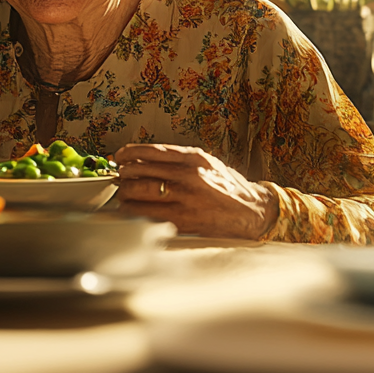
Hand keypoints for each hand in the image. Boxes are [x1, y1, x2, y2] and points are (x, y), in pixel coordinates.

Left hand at [113, 144, 278, 239]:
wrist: (254, 212)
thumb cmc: (228, 187)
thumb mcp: (207, 162)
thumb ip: (178, 158)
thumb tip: (142, 158)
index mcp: (193, 158)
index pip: (148, 151)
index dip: (127, 154)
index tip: (120, 158)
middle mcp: (188, 176)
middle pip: (137, 172)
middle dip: (123, 176)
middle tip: (122, 180)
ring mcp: (185, 199)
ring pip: (137, 193)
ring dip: (124, 195)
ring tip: (125, 196)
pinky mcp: (183, 221)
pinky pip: (146, 215)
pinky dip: (133, 212)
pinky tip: (133, 211)